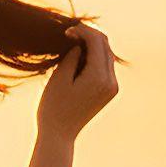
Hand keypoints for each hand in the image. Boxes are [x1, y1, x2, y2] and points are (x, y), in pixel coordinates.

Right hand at [36, 18, 118, 142]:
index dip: (82, 31)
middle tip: (69, 32)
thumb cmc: (53, 108)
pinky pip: (105, 66)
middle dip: (89, 35)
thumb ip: (72, 56)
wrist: (59, 135)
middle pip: (106, 45)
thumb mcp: (59, 78)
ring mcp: (112, 87)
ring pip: (107, 54)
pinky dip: (95, 56)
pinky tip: (80, 55)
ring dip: (92, 45)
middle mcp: (111, 81)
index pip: (97, 41)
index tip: (66, 31)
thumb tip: (80, 43)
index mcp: (99, 77)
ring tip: (73, 42)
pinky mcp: (109, 91)